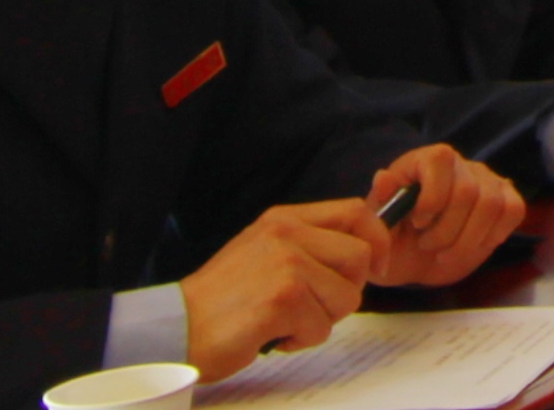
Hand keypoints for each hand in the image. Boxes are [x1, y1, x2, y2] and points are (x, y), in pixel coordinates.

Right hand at [180, 201, 377, 376]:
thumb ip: (307, 244)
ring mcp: (285, 265)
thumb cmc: (223, 299)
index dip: (377, 240)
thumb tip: (364, 251)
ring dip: (320, 321)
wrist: (177, 327)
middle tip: (312, 307)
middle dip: (346, 291)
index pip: (356, 212)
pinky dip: (300, 340)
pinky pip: (321, 327)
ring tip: (283, 321)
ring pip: (346, 297)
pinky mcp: (281, 300)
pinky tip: (271, 335)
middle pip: (360, 257)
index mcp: (285, 219)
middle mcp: (286, 235)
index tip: (375, 268)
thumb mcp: (264, 251)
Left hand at [362, 143, 525, 286]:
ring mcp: (486, 180)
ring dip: (468, 240)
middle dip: (447, 231)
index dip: (432, 196)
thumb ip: (380, 203)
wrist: (415, 260)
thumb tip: (384, 178)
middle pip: (467, 191)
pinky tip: (473, 246)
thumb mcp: (376, 228)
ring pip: (491, 204)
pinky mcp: (505, 199)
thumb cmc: (394, 241)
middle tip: (428, 247)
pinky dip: (494, 235)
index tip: (417, 224)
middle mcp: (459, 164)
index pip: (440, 159)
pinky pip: (514, 209)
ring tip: (446, 254)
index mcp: (424, 161)